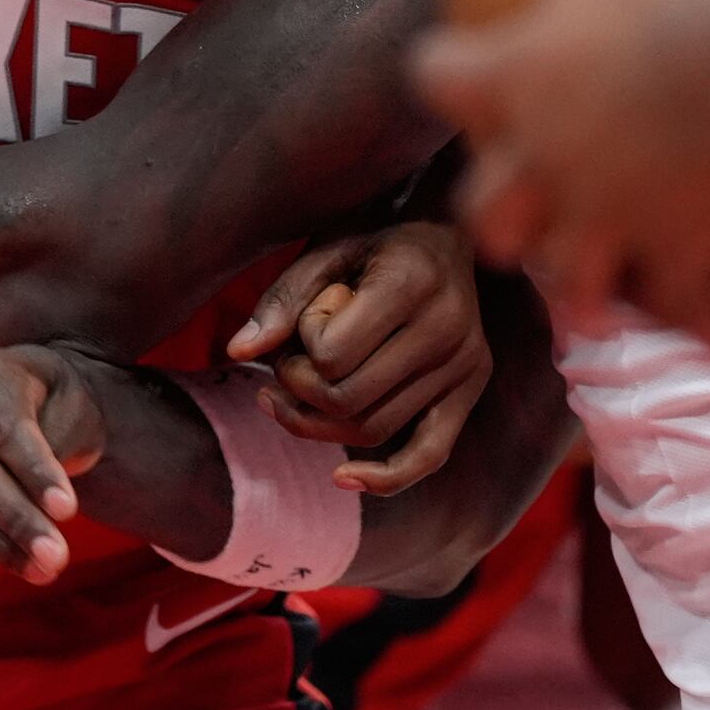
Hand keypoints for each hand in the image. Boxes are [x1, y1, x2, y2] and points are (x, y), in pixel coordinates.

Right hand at [0, 345, 104, 589]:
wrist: (40, 403)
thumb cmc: (62, 406)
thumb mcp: (75, 410)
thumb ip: (57, 445)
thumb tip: (46, 509)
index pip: (5, 428)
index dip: (35, 472)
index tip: (69, 511)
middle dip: (18, 521)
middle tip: (58, 559)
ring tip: (41, 572)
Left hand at [227, 222, 490, 494]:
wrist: (445, 230)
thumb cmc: (376, 235)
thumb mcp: (326, 247)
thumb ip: (283, 298)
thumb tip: (238, 350)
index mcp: (412, 282)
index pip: (332, 356)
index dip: (301, 344)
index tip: (308, 314)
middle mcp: (447, 327)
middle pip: (349, 400)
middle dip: (299, 390)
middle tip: (284, 365)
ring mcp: (465, 362)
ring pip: (375, 429)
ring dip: (320, 424)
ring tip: (294, 393)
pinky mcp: (471, 388)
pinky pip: (430, 454)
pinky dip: (386, 478)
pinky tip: (343, 478)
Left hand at [413, 0, 709, 342]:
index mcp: (518, 80)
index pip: (438, 80)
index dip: (441, 72)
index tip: (452, 68)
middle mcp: (544, 161)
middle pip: (483, 209)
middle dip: (494, 208)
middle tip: (514, 198)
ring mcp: (606, 217)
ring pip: (565, 277)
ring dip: (577, 276)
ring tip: (596, 280)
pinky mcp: (675, 254)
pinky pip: (681, 301)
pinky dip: (695, 315)